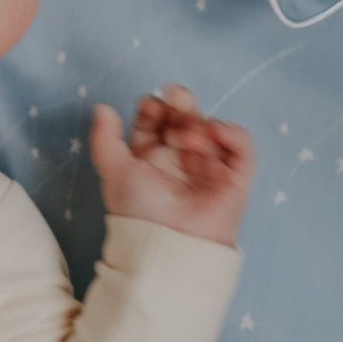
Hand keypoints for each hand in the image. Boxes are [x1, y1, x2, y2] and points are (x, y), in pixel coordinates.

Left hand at [89, 84, 254, 247]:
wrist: (168, 245)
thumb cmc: (137, 212)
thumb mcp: (114, 170)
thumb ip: (105, 138)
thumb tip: (101, 107)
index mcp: (151, 157)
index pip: (155, 121)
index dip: (154, 108)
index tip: (150, 105)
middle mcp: (179, 160)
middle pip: (183, 119)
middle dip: (180, 104)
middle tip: (176, 96)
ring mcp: (208, 167)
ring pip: (209, 129)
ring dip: (199, 122)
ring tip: (187, 135)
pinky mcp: (234, 178)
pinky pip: (241, 147)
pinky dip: (231, 133)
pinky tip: (215, 133)